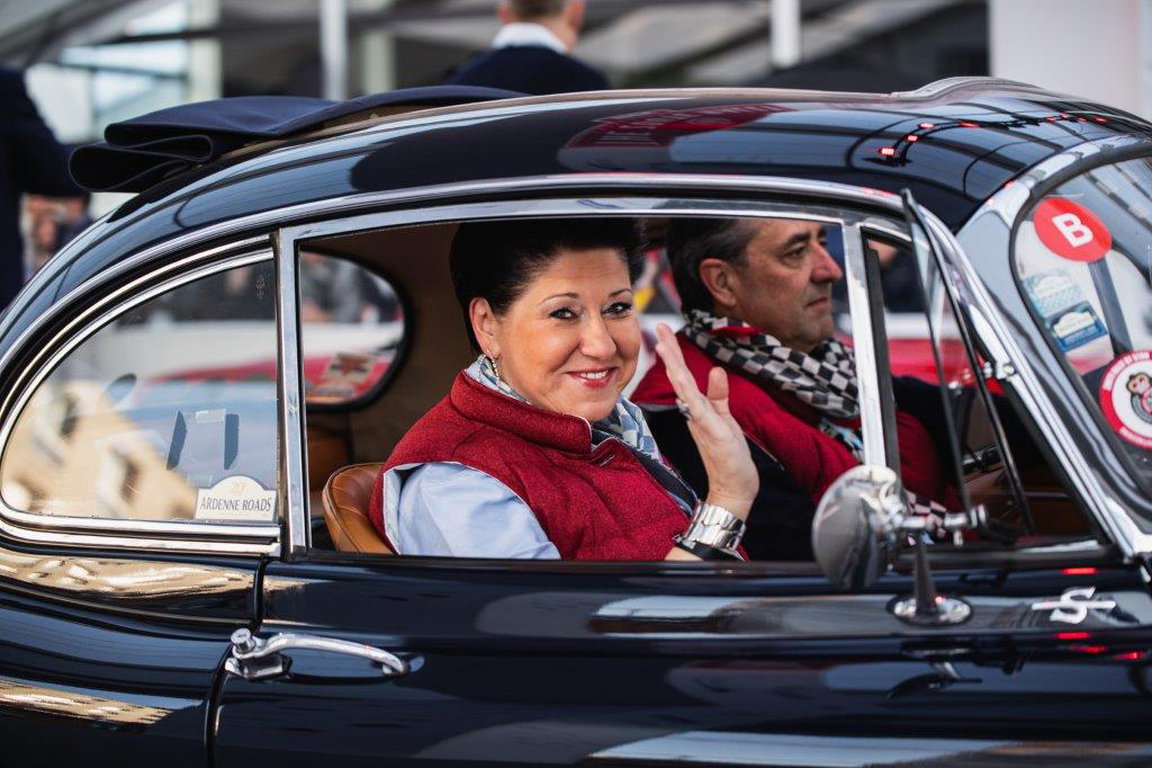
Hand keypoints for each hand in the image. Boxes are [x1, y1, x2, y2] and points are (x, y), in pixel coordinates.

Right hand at [654, 323, 757, 519]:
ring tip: (664, 344)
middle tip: (657, 326)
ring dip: (674, 366)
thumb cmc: (729, 456)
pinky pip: (698, 409)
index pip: (683, 375)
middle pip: (679, 376)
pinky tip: (682, 380)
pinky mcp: (711, 432)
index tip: (663, 332)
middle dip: (669, 350)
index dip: (674, 353)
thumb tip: (715, 369)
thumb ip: (719, 395)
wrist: (733, 488)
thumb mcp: (725, 418)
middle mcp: (694, 412)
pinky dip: (690, 394)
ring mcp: (700, 421)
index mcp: (697, 407)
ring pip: (684, 388)